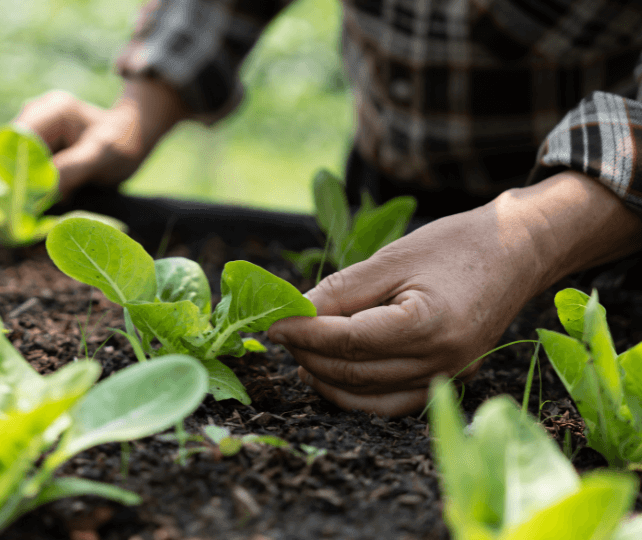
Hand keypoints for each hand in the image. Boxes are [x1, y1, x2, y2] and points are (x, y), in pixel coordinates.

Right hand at [14, 79, 186, 195]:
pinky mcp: (38, 147)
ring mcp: (35, 131)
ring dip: (22, 187)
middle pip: (9, 152)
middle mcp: (37, 115)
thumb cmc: (123, 142)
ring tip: (31, 211)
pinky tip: (41, 203)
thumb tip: (40, 191)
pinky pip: (25, 169)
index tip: (17, 199)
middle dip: (14, 181)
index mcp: (53, 110)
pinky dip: (31, 187)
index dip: (12, 168)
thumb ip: (72, 169)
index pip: (16, 139)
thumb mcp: (102, 156)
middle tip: (21, 213)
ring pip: (14, 163)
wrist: (133, 137)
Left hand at [268, 171, 641, 416]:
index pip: (348, 340)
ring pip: (370, 397)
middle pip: (355, 372)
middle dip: (308, 355)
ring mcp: (448, 376)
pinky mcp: (449, 380)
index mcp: (427, 325)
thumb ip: (342, 290)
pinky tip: (332, 375)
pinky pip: (393, 403)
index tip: (272, 323)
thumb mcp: (392, 258)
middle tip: (280, 335)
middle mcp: (440, 361)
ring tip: (299, 356)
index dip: (304, 333)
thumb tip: (296, 311)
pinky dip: (357, 394)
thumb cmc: (456, 245)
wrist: (516, 252)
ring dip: (327, 379)